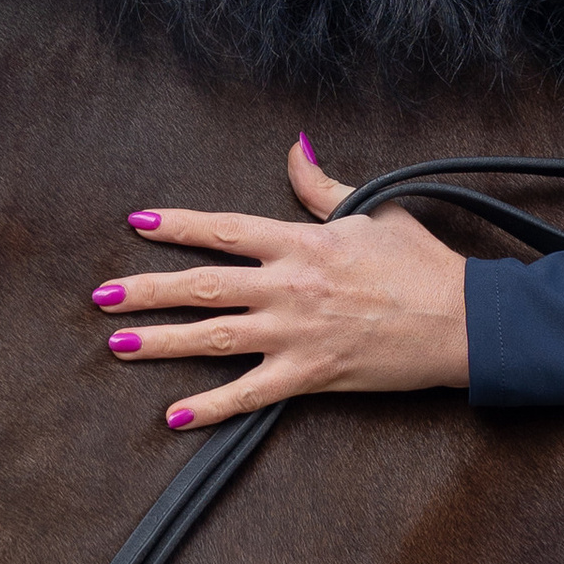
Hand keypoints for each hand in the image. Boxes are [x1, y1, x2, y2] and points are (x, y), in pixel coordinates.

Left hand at [91, 140, 470, 428]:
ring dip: (161, 342)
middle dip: (146, 291)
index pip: (224, 229)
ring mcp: (296, 333)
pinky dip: (211, 407)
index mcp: (301, 243)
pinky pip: (250, 394)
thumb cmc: (421, 264)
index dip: (176, 226)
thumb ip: (321, 188)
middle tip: (101, 297)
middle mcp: (289, 287)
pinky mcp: (311, 375)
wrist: (462, 320)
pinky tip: (174, 416)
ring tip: (118, 344)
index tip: (136, 224)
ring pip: (214, 338)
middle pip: (202, 286)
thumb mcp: (372, 211)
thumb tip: (295, 147)